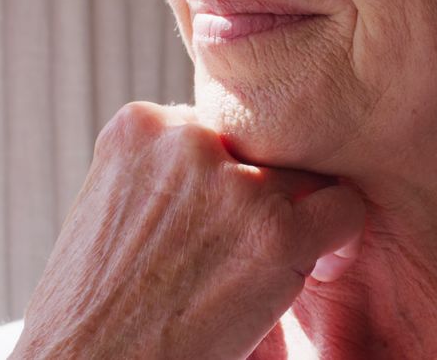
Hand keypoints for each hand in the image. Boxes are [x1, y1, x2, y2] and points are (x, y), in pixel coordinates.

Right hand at [10, 102, 365, 358]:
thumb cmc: (94, 307)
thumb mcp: (112, 209)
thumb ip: (164, 173)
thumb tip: (230, 162)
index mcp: (140, 128)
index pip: (216, 129)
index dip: (224, 177)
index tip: (216, 223)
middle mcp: (186, 139)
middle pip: (260, 146)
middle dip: (257, 194)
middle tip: (240, 249)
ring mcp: (232, 181)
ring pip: (300, 176)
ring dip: (292, 217)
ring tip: (266, 266)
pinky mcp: (275, 230)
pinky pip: (342, 209)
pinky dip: (339, 240)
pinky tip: (315, 269)